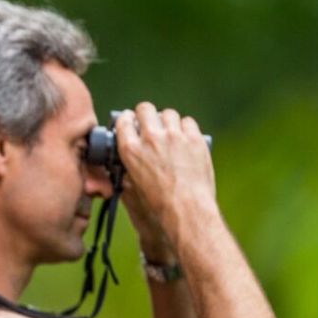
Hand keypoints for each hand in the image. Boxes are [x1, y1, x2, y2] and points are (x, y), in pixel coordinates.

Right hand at [115, 102, 215, 245]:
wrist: (186, 208)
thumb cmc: (159, 202)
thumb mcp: (133, 184)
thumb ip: (127, 167)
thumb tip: (126, 162)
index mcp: (130, 150)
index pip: (123, 120)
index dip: (126, 119)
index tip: (130, 121)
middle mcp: (151, 138)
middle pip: (145, 109)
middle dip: (146, 114)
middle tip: (150, 123)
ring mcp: (174, 136)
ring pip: (168, 113)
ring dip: (167, 121)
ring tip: (170, 132)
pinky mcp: (194, 138)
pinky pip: (188, 122)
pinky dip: (185, 128)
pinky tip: (185, 138)